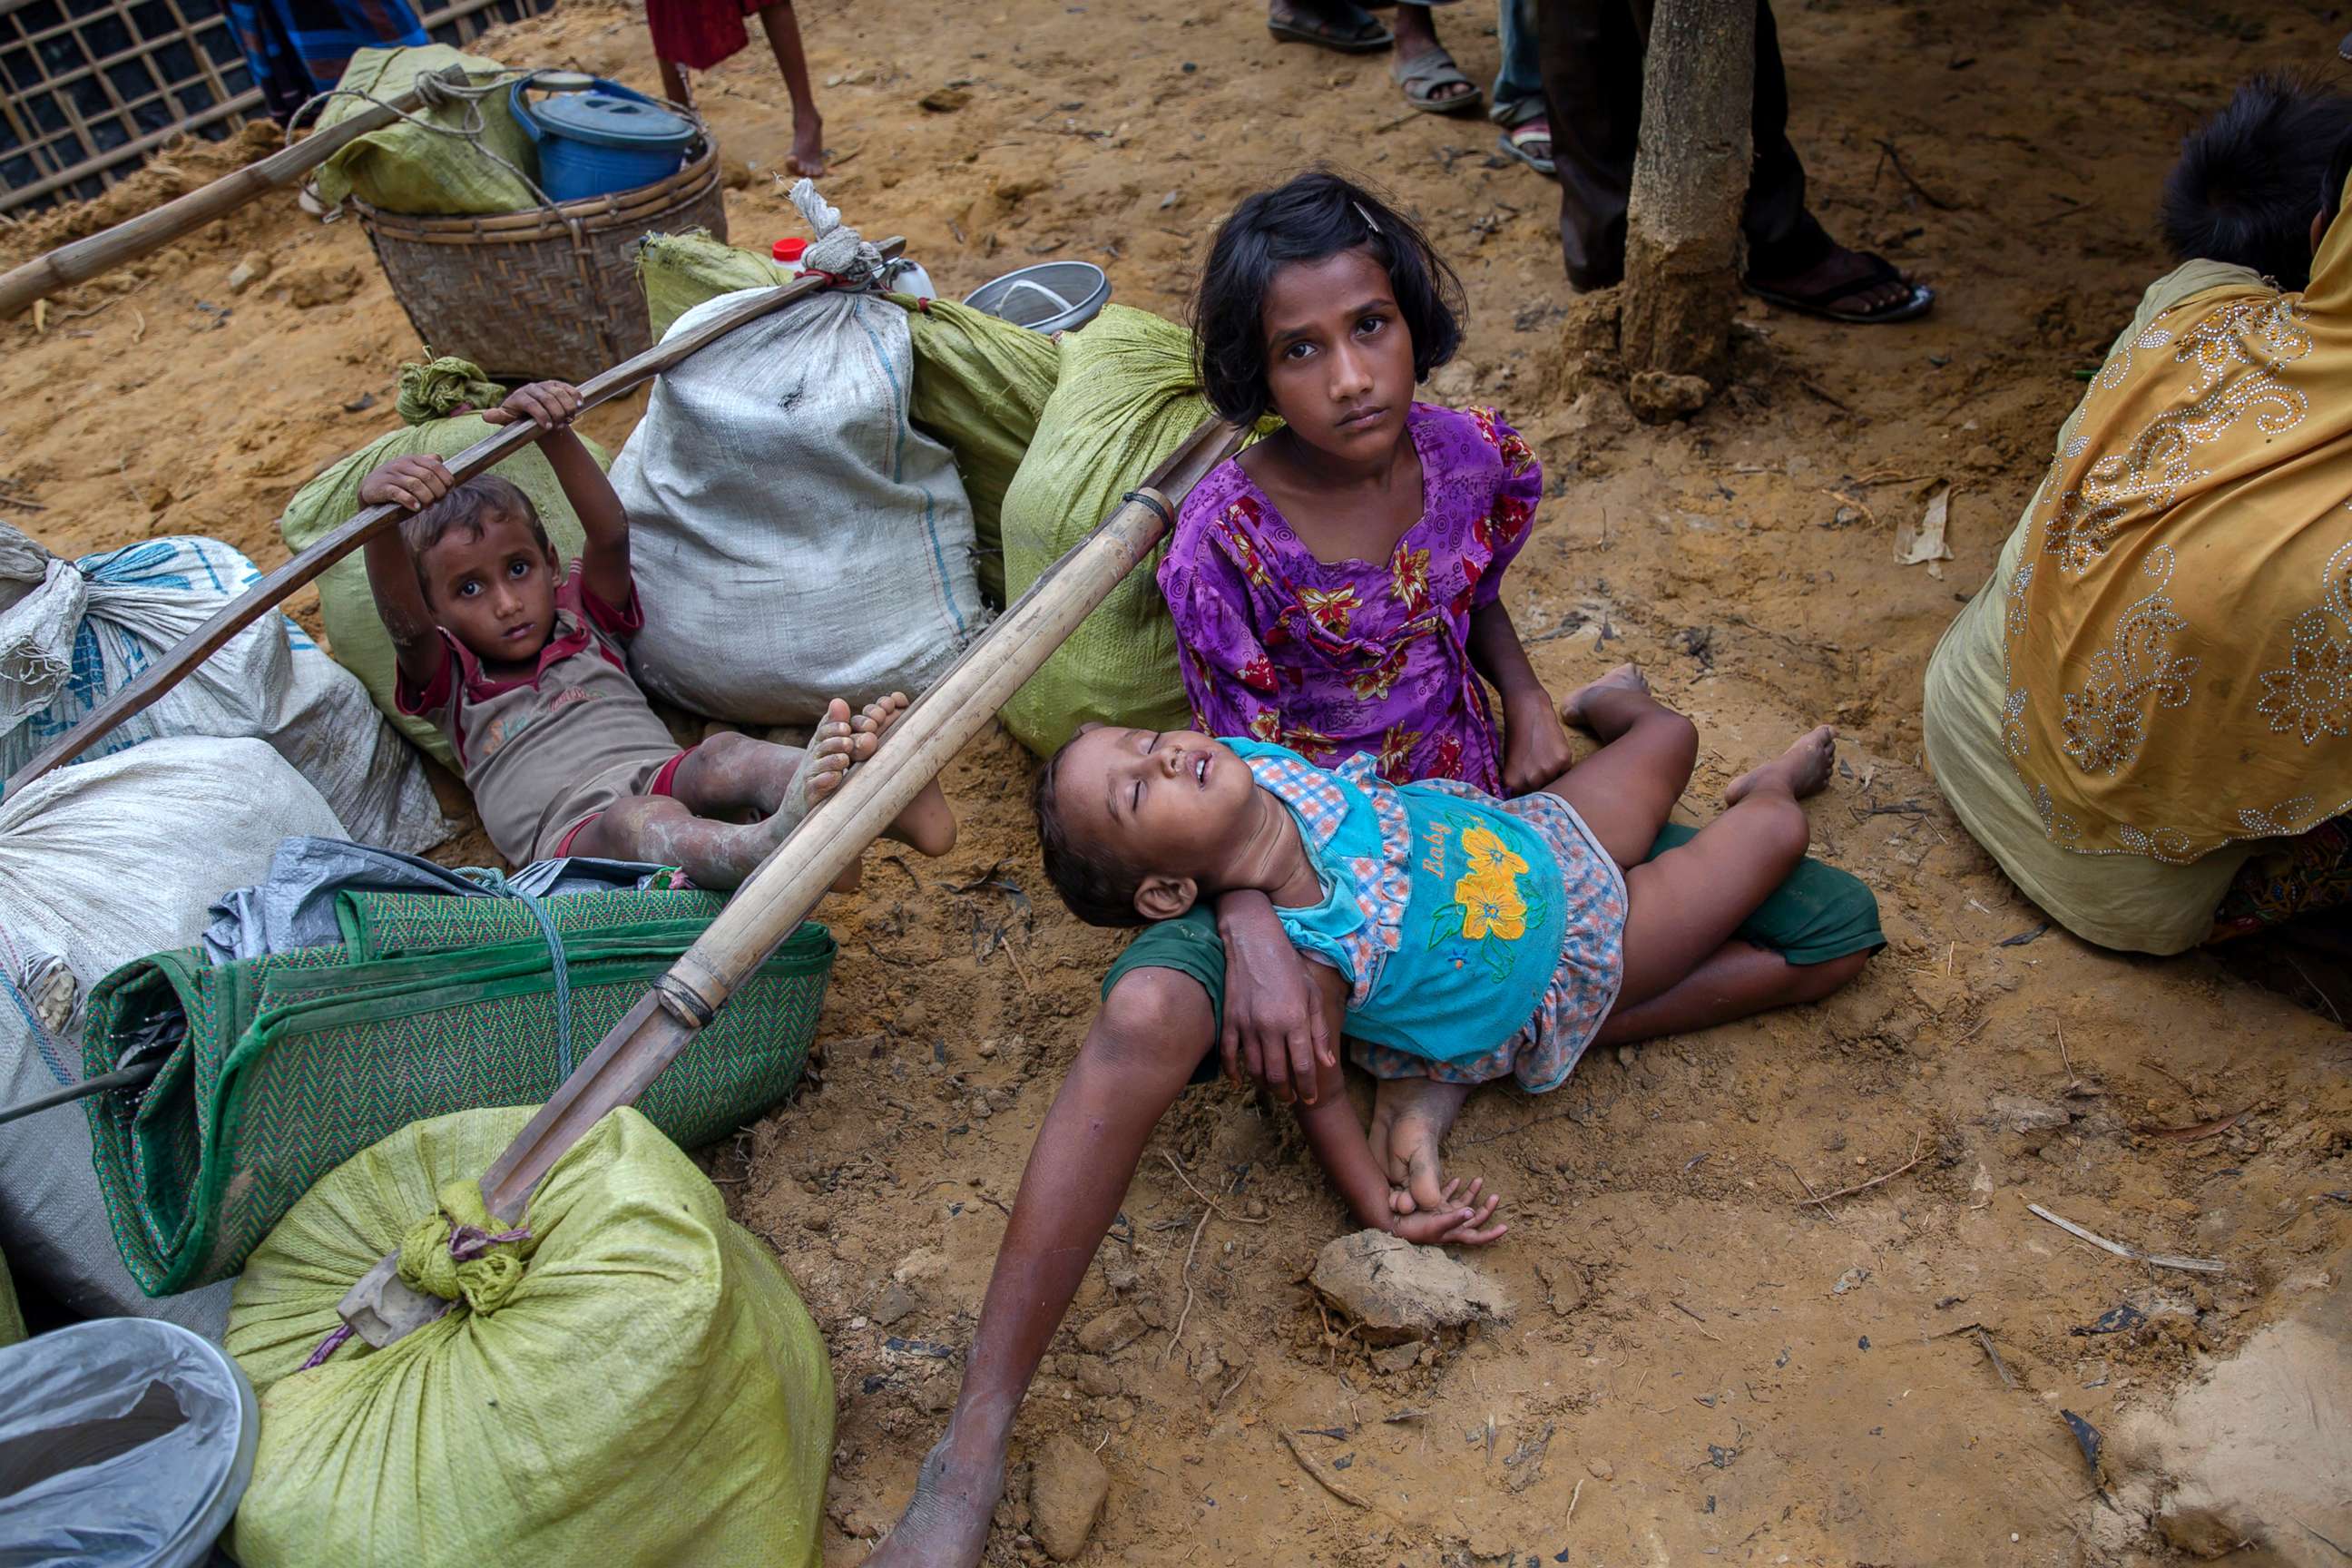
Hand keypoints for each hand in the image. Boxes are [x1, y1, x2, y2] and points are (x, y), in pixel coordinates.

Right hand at [358, 453, 453, 510]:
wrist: (370, 489)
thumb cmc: (397, 482)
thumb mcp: (411, 470)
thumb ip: (426, 464)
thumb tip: (440, 459)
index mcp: (412, 459)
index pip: (435, 465)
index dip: (446, 479)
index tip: (449, 490)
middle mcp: (401, 464)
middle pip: (427, 476)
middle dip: (438, 491)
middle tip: (439, 501)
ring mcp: (390, 475)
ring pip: (415, 485)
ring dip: (427, 498)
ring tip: (429, 506)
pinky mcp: (381, 487)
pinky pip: (398, 493)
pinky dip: (410, 501)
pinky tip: (416, 508)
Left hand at [482, 380, 582, 430]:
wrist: (534, 416)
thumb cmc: (519, 420)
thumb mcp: (508, 420)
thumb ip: (498, 417)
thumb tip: (485, 416)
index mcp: (519, 396)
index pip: (530, 403)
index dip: (540, 415)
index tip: (548, 427)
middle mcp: (532, 388)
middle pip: (547, 398)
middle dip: (556, 413)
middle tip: (560, 426)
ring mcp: (545, 385)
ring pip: (559, 393)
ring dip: (567, 407)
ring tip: (569, 420)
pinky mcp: (557, 385)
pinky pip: (567, 388)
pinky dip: (575, 395)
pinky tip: (580, 405)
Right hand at [1218, 895, 1333, 1104]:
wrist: (1254, 942)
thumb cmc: (1288, 966)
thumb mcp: (1313, 994)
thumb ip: (1320, 1030)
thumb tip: (1326, 1062)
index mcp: (1295, 1020)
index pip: (1303, 1066)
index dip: (1308, 1087)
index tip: (1311, 1099)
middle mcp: (1270, 1026)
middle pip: (1277, 1074)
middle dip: (1286, 1092)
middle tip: (1291, 1098)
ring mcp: (1246, 1025)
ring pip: (1254, 1068)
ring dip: (1264, 1085)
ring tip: (1273, 1090)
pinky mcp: (1229, 1020)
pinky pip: (1228, 1054)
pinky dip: (1233, 1072)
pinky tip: (1240, 1081)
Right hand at [1389, 1178, 1506, 1245]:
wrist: (1395, 1223)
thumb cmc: (1415, 1230)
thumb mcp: (1435, 1225)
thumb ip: (1453, 1219)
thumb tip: (1472, 1213)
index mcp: (1455, 1233)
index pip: (1478, 1237)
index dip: (1492, 1234)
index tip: (1506, 1227)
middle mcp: (1452, 1224)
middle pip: (1475, 1218)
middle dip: (1486, 1208)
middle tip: (1496, 1196)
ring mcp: (1444, 1214)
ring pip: (1463, 1203)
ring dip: (1472, 1192)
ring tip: (1479, 1179)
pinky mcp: (1434, 1206)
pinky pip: (1447, 1196)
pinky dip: (1453, 1188)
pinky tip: (1457, 1179)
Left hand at [1502, 690, 1575, 796]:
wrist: (1528, 711)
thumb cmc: (1515, 736)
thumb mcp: (1509, 763)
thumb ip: (1517, 783)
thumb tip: (1529, 800)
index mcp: (1513, 783)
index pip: (1524, 801)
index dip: (1528, 793)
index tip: (1530, 788)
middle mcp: (1530, 780)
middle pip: (1541, 794)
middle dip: (1540, 785)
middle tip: (1538, 767)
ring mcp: (1548, 771)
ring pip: (1555, 783)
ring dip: (1552, 775)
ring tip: (1544, 757)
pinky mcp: (1564, 760)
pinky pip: (1566, 771)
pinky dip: (1562, 765)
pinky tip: (1553, 751)